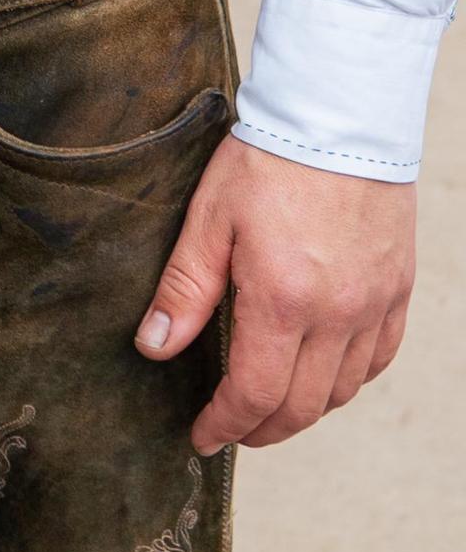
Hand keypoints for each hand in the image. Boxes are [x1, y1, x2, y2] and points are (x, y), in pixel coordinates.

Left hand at [135, 132, 415, 452]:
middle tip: (232, 431)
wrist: (341, 115)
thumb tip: (155, 346)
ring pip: (343, 390)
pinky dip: (350, 380)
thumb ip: (184, 290)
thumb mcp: (209, 219)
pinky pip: (379, 357)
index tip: (203, 436)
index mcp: (283, 300)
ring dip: (305, 411)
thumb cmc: (270, 160)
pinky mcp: (397, 288)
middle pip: (301, 406)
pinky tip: (325, 376)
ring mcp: (374, 304)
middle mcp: (336, 313)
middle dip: (261, 430)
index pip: (254, 394)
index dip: (226, 425)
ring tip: (271, 408)